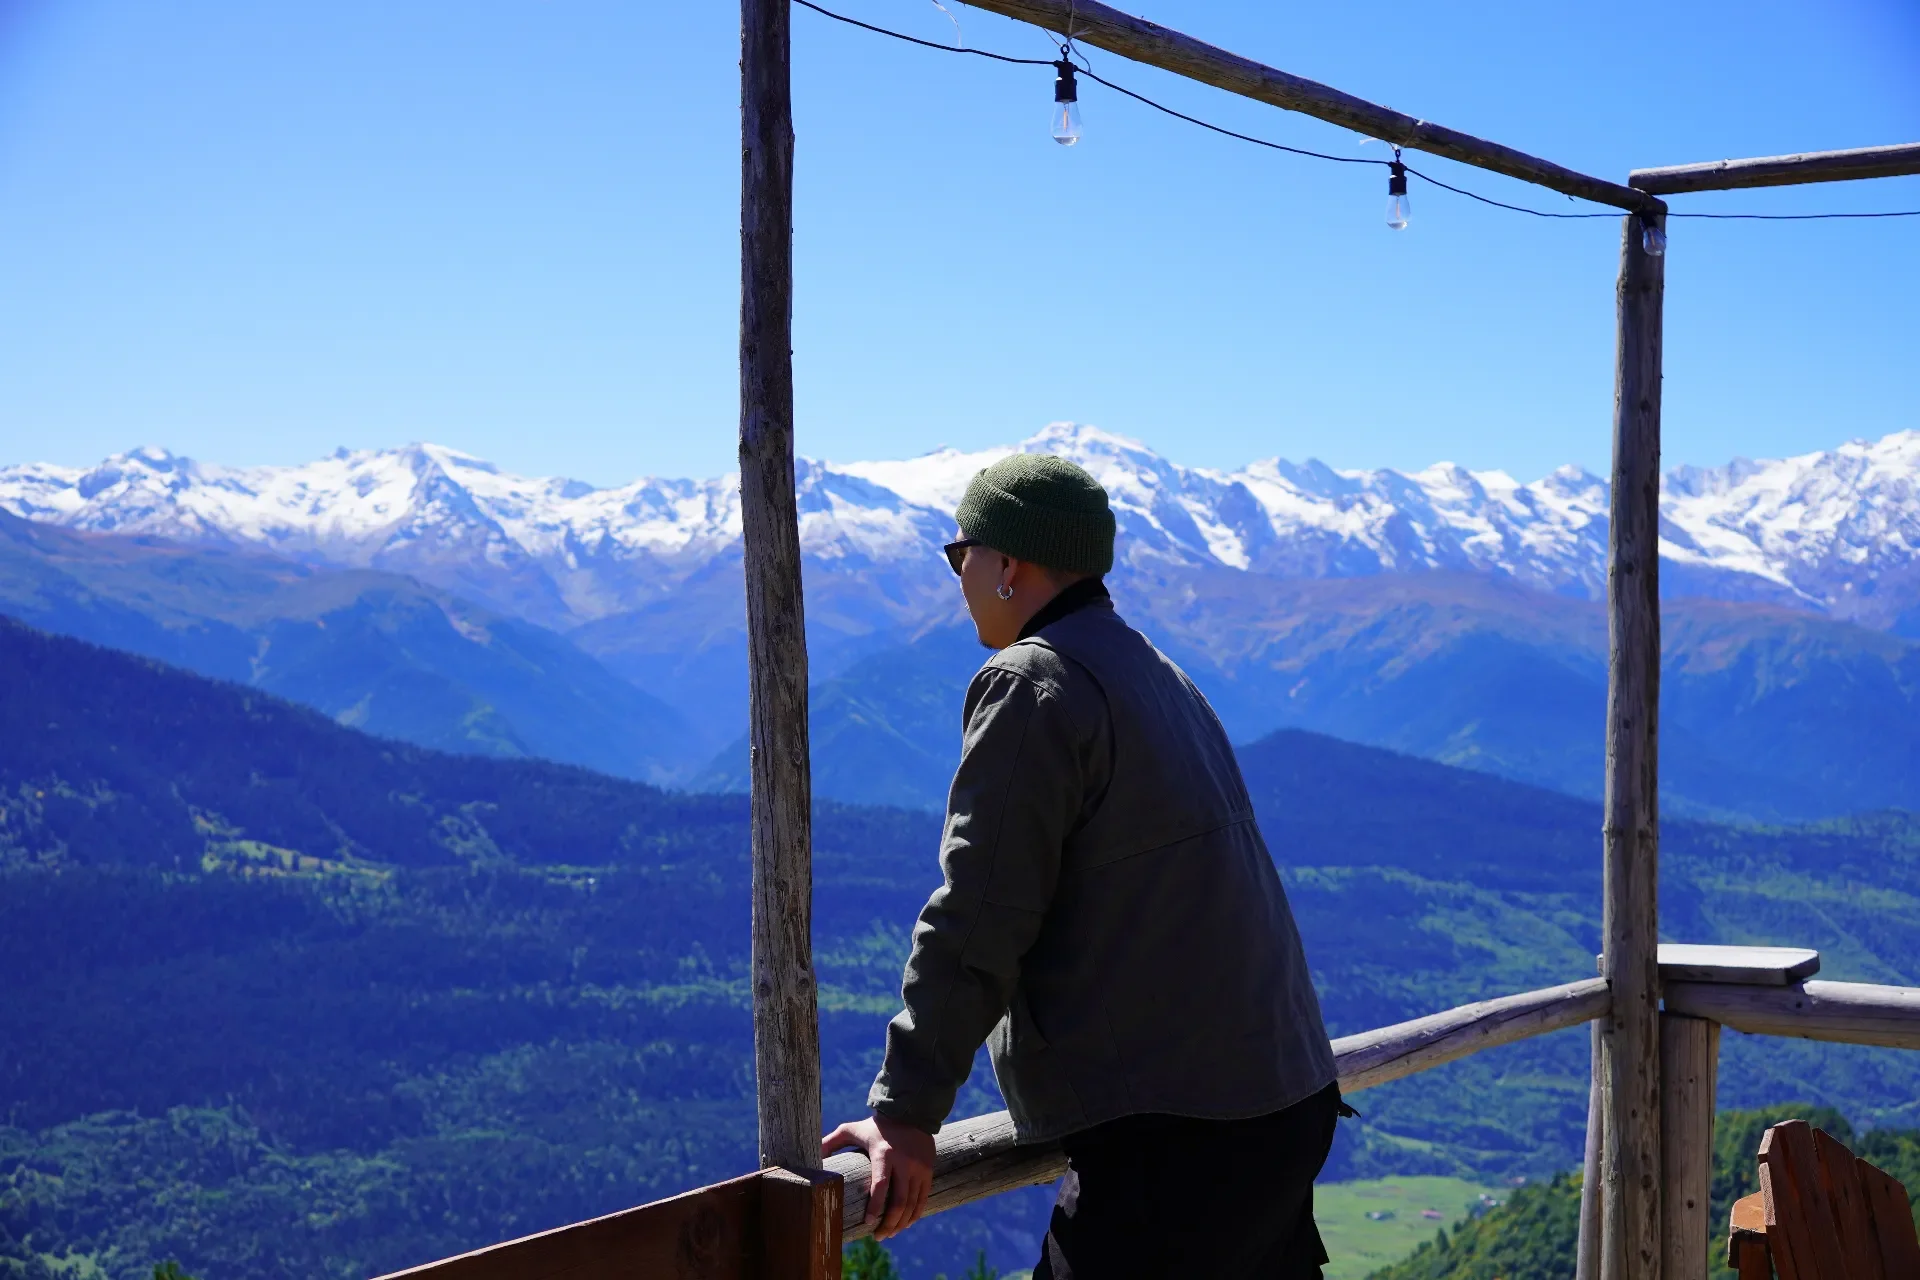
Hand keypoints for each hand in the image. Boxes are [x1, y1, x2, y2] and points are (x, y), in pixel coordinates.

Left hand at [821, 1113, 935, 1239]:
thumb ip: (832, 1141)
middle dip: (889, 1223)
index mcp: (883, 1154)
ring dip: (902, 1223)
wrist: (910, 1112)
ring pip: (912, 1203)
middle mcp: (904, 1162)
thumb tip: (812, 1155)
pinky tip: (906, 1223)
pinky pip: (923, 1198)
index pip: (880, 1186)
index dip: (875, 1207)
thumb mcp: (852, 1129)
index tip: (868, 1223)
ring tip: (890, 1233)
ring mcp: (918, 1168)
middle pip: (899, 1201)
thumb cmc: (876, 1125)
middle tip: (878, 1237)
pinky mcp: (927, 1170)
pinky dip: (915, 1214)